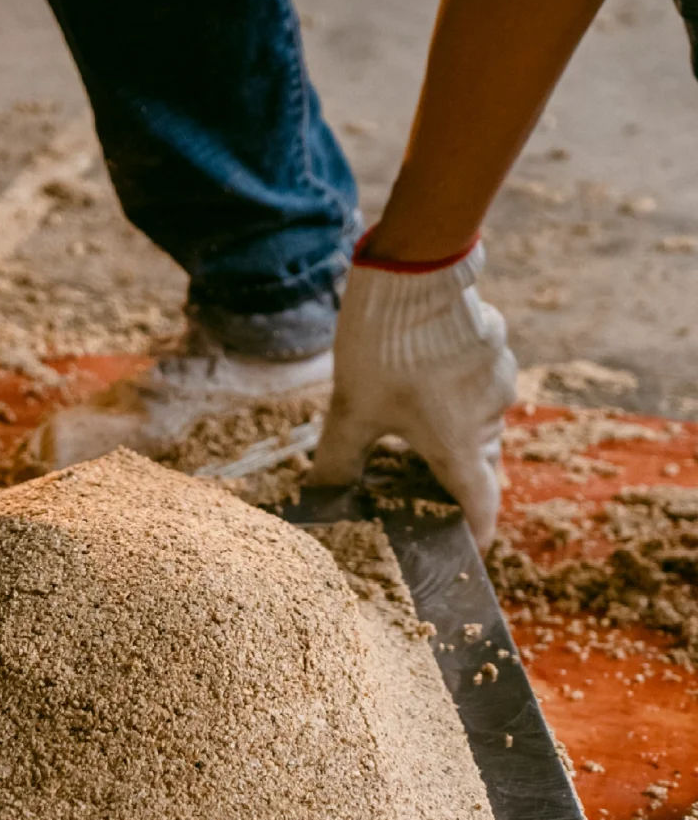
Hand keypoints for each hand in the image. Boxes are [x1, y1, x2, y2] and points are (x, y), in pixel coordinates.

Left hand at [309, 241, 516, 550]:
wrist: (417, 272)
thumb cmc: (386, 349)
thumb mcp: (352, 410)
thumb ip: (339, 459)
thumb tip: (321, 496)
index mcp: (462, 447)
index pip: (482, 507)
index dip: (476, 532)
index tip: (469, 547)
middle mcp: (490, 419)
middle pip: (483, 467)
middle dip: (461, 484)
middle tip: (432, 493)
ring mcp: (498, 379)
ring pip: (483, 423)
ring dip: (458, 435)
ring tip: (420, 435)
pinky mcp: (494, 347)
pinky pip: (481, 386)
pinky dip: (459, 397)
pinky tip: (426, 382)